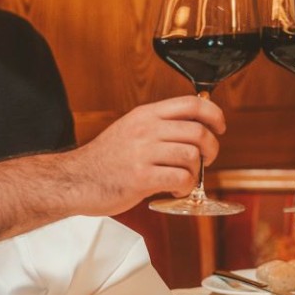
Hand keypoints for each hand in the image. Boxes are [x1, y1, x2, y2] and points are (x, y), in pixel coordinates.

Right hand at [79, 95, 225, 212]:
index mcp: (146, 115)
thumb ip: (159, 126)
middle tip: (206, 160)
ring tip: (184, 178)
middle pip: (198, 131)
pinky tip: (174, 190)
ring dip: (196, 171)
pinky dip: (185, 187)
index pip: (191, 104)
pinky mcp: (141, 178)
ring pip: (192, 156)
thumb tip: (195, 128)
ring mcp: (143, 153)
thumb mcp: (131, 129)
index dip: (214, 114)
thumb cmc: (106, 159)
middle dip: (211, 148)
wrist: (75, 180)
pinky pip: (180, 179)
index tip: (220, 127)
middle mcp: (146, 130)